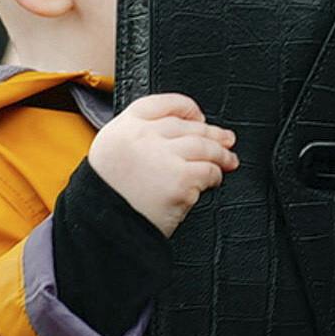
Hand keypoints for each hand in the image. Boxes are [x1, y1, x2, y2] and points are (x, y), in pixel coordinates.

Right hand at [87, 94, 235, 235]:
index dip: (185, 108)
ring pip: (203, 146)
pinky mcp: (180, 180)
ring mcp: (162, 156)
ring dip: (221, 154)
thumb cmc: (109, 201)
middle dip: (210, 133)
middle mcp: (142, 137)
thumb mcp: (111, 158)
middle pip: (186, 126)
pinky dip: (215, 176)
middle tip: (224, 140)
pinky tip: (214, 180)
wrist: (105, 231)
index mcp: (122, 129)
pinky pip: (208, 171)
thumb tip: (177, 134)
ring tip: (229, 160)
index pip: (161, 104)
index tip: (198, 116)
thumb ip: (137, 141)